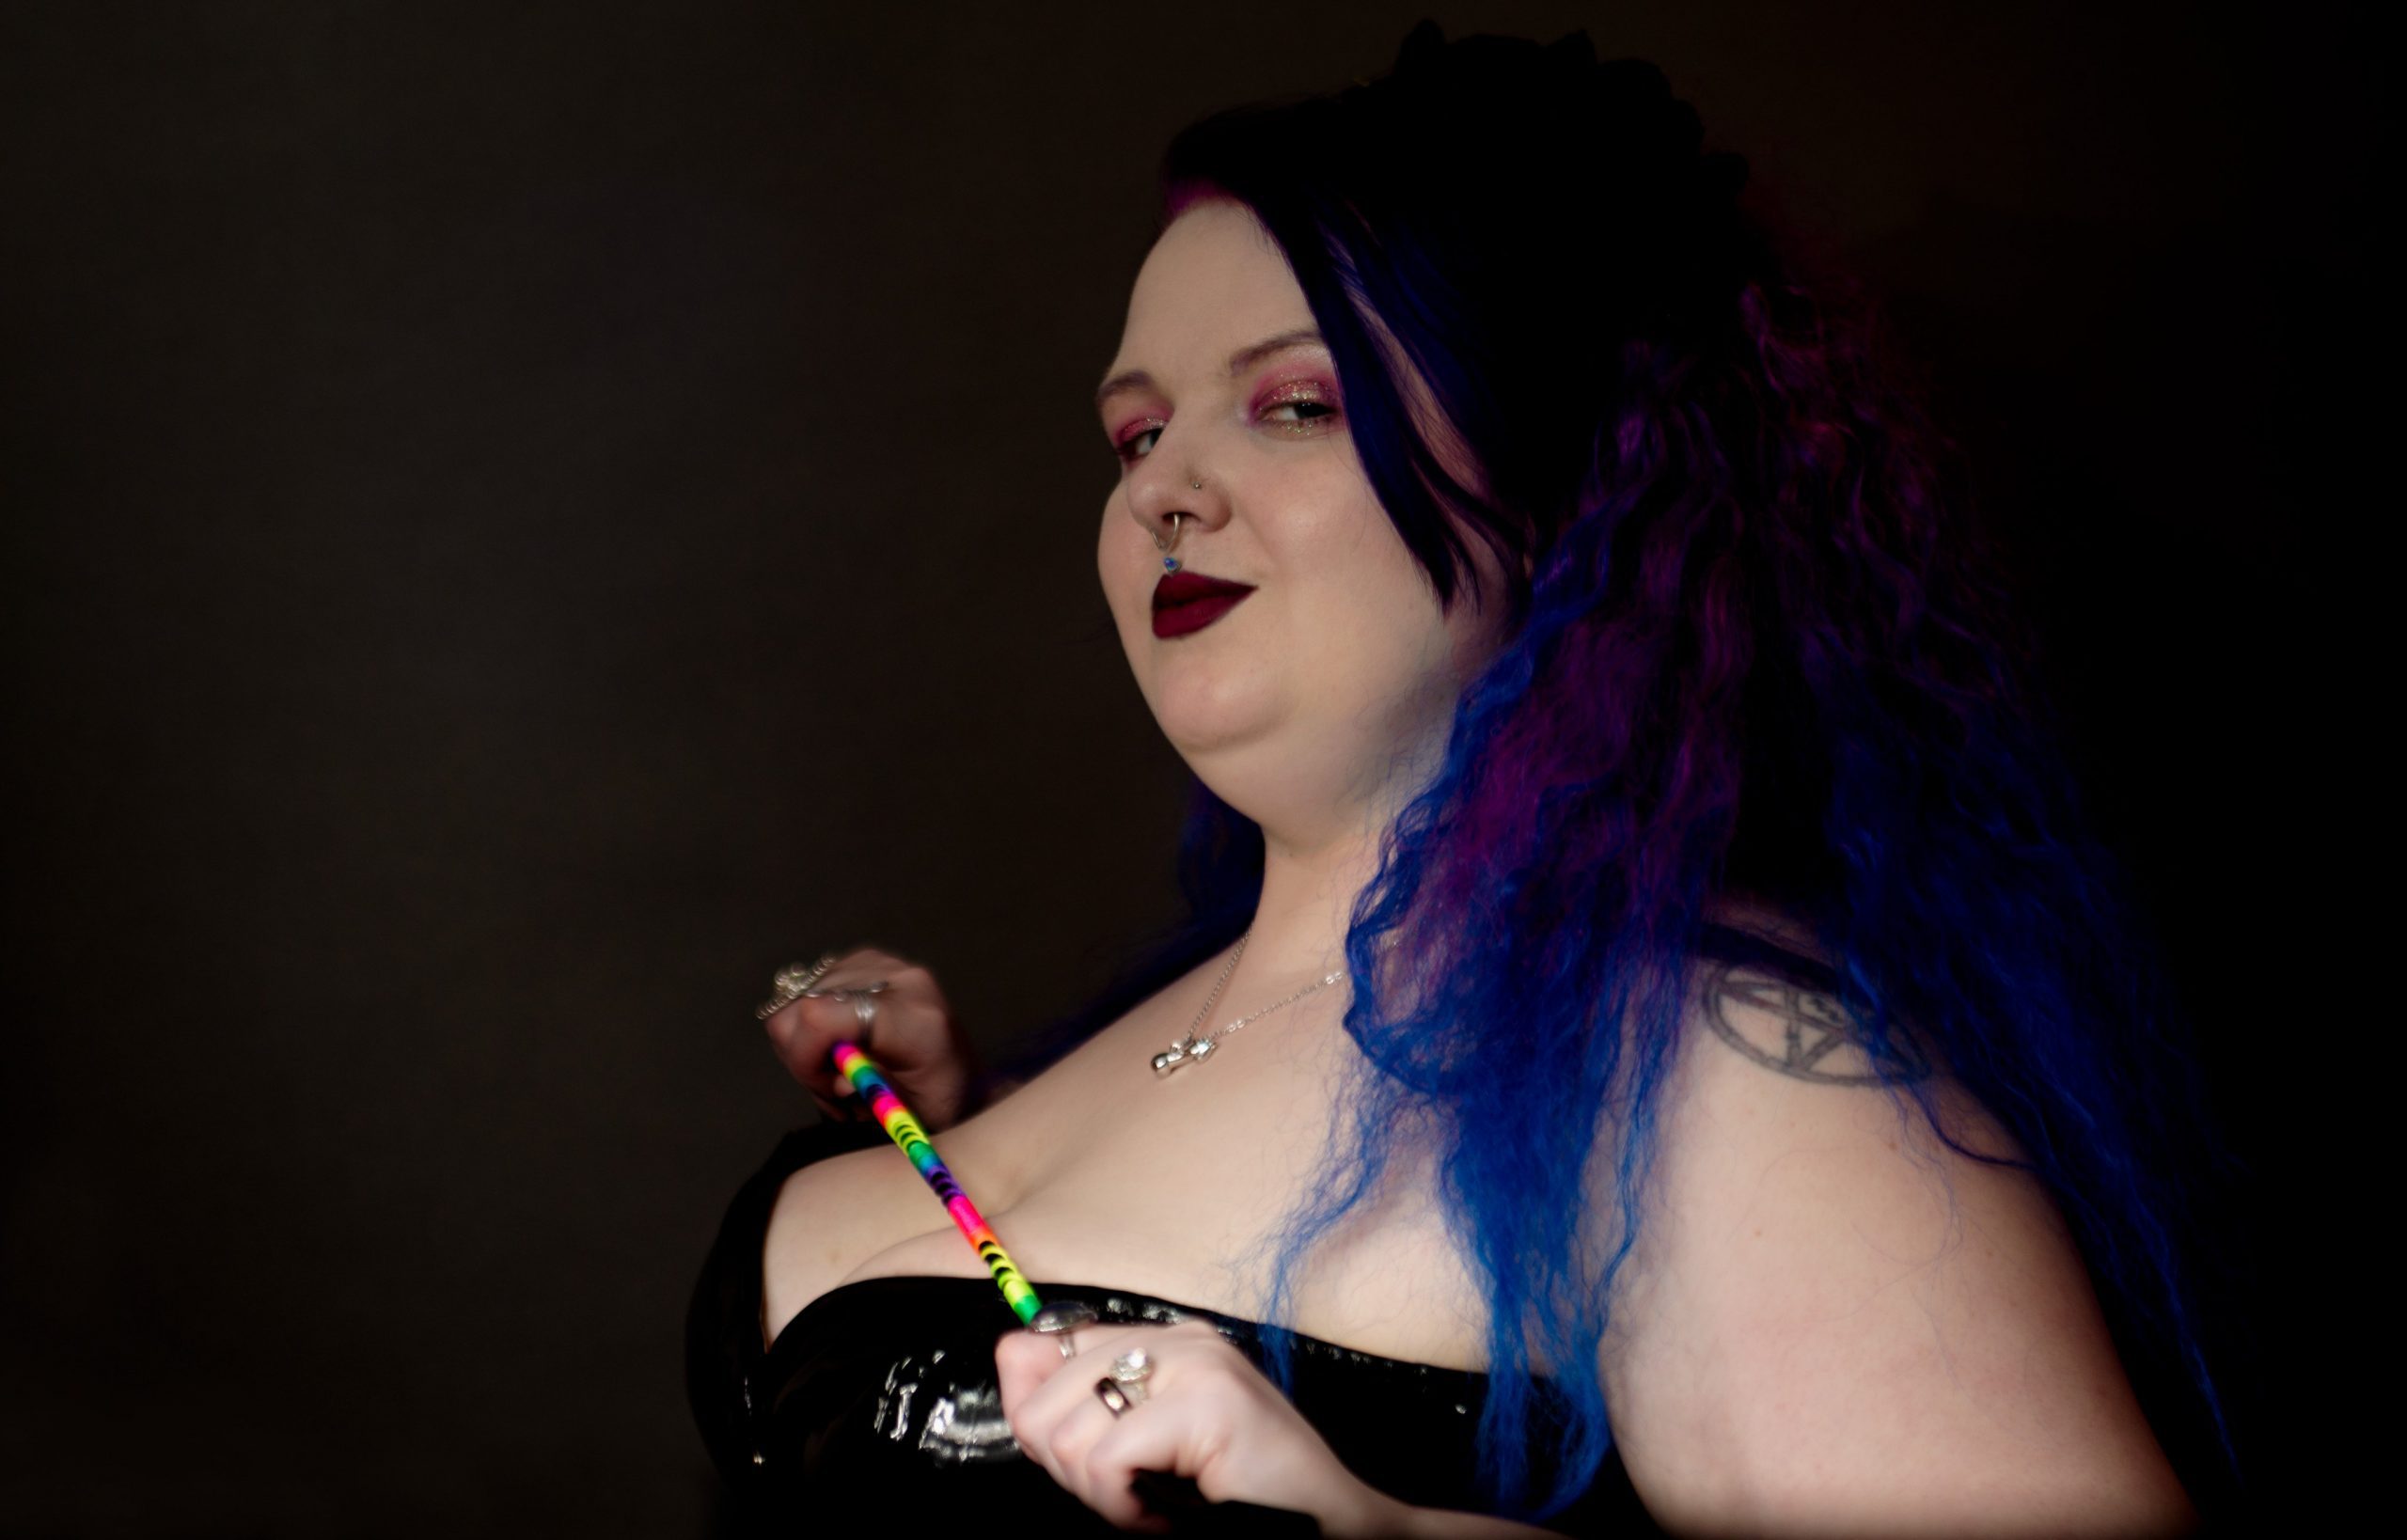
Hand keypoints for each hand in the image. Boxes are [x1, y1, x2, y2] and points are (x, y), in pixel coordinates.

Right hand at [761, 946, 981, 1130]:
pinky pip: (813, 988)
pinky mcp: (868, 961)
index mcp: (914, 1019)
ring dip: (809, 1042)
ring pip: (801, 998)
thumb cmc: (942, 1102)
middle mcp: (899, 979)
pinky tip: (843, 1043)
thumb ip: (871, 1092)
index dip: (804, 1057)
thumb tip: (840, 1080)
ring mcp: (882, 963)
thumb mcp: (911, 1113)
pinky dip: (817, 1022)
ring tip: (842, 1069)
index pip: (822, 1017)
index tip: (826, 1089)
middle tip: (836, 1086)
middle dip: (805, 1056)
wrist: (969, 1077)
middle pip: (803, 1007)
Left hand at [994, 1318, 1410, 1536]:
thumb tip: (1011, 1363)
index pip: (1043, 1346)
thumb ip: (1081, 1411)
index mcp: (1164, 1342)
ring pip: (1066, 1431)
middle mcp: (1179, 1338)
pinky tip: (1167, 1515)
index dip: (1039, 1420)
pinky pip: (1104, 1460)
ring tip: (1156, 1504)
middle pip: (1043, 1396)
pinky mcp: (1208, 1399)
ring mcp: (1197, 1362)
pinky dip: (1124, 1509)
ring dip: (1101, 1496)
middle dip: (1071, 1470)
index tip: (1086, 1470)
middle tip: (1132, 1496)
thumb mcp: (1141, 1454)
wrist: (1330, 1531)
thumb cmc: (1240, 1500)